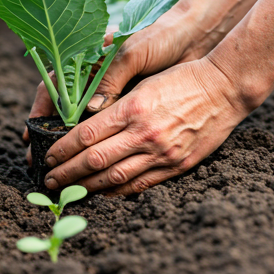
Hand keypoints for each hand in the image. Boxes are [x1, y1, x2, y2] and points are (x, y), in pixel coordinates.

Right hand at [23, 6, 216, 160]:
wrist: (192, 38)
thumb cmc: (158, 38)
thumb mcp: (131, 53)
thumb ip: (110, 79)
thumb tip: (90, 111)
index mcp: (88, 64)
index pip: (54, 89)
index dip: (40, 113)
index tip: (31, 135)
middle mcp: (95, 83)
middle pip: (64, 114)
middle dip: (51, 139)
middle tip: (43, 163)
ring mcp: (111, 96)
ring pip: (84, 127)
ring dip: (73, 149)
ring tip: (63, 170)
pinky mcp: (129, 108)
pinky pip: (109, 130)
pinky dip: (100, 147)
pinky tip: (95, 164)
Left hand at [41, 57, 251, 194]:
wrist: (225, 89)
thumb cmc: (182, 78)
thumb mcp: (143, 83)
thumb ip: (115, 105)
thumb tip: (84, 125)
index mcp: (133, 108)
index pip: (86, 134)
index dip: (63, 149)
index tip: (48, 156)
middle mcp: (145, 133)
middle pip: (94, 160)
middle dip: (66, 173)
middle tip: (49, 179)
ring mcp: (162, 152)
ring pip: (115, 177)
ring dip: (87, 187)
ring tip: (69, 190)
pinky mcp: (178, 165)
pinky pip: (141, 184)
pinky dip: (117, 192)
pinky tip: (102, 194)